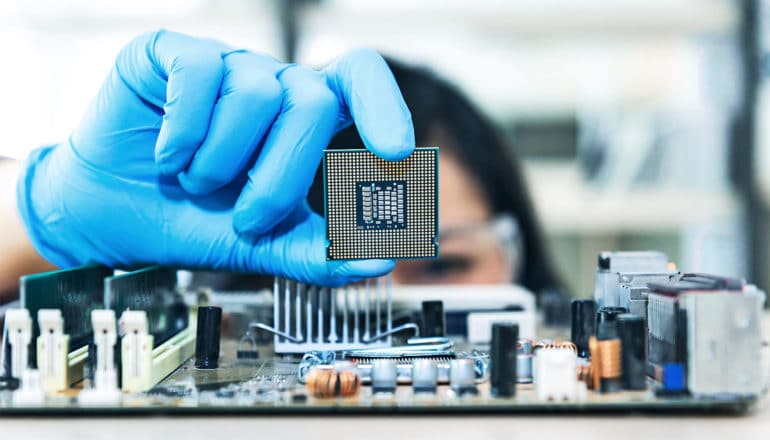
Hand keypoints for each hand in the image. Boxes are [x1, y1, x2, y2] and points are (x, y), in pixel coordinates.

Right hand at [16, 30, 414, 285]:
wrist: (114, 218)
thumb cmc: (195, 220)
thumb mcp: (264, 244)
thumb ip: (319, 251)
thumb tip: (378, 258)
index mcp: (303, 119)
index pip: (360, 80)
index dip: (385, 107)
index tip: (397, 154)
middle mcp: (270, 83)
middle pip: (312, 100)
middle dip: (282, 176)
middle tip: (248, 218)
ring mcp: (222, 64)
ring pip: (257, 92)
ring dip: (223, 162)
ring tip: (196, 182)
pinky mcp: (170, 54)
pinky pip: (198, 75)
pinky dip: (185, 132)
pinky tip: (168, 155)